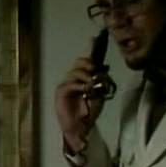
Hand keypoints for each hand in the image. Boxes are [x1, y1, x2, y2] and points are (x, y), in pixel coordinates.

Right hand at [55, 36, 106, 152]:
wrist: (80, 128)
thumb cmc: (89, 112)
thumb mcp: (100, 95)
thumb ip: (101, 82)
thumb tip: (104, 68)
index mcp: (84, 78)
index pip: (87, 61)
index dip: (91, 49)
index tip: (95, 38)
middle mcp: (74, 79)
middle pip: (79, 62)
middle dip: (87, 63)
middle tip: (94, 70)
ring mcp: (67, 84)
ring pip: (75, 71)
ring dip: (85, 75)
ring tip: (91, 85)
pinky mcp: (61, 92)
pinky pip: (70, 83)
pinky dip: (79, 85)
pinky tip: (85, 90)